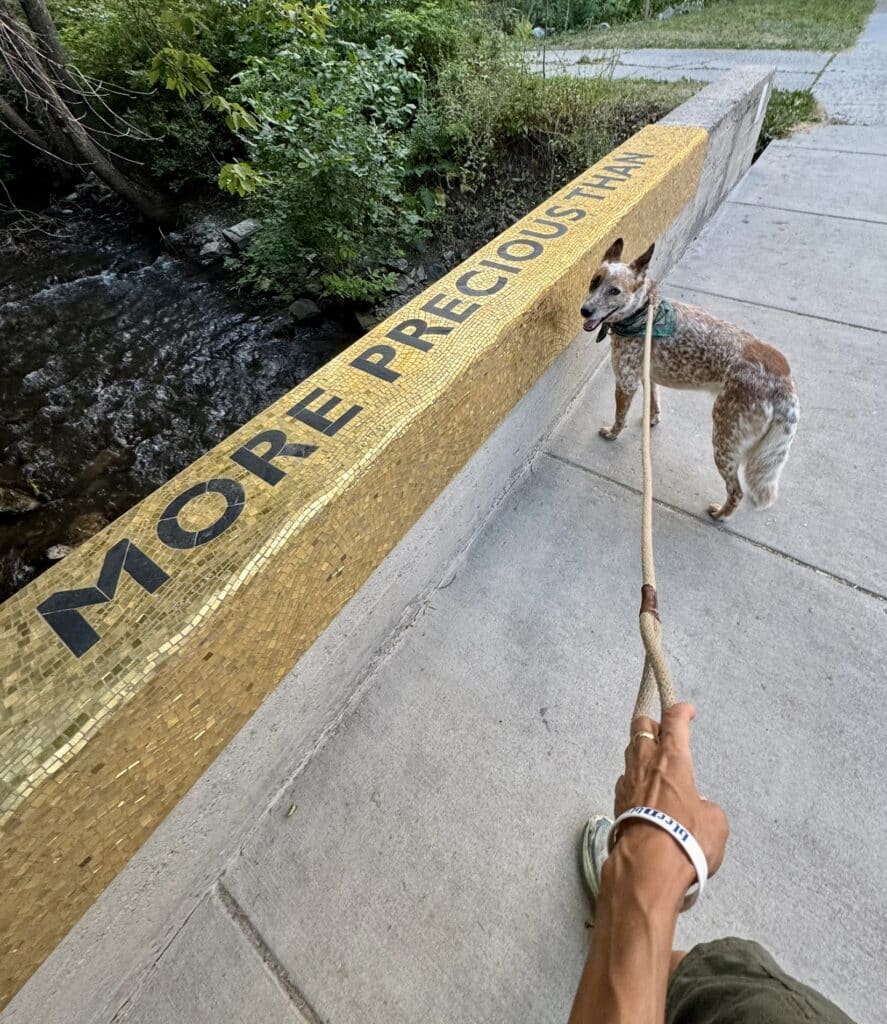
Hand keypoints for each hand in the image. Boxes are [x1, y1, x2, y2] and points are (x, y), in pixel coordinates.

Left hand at [614, 703, 728, 878]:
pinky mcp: (616, 803)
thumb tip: (696, 807)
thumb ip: (706, 806)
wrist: (647, 868)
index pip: (674, 721)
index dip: (680, 711)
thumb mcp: (715, 823)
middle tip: (665, 735)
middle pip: (640, 726)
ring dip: (642, 753)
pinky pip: (625, 781)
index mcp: (672, 759)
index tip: (686, 709)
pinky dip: (635, 781)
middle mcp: (645, 763)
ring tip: (656, 766)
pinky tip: (645, 794)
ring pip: (630, 753)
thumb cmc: (685, 841)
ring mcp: (627, 782)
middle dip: (652, 724)